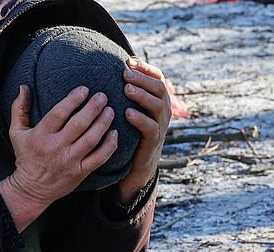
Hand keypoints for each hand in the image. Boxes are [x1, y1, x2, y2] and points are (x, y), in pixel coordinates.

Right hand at [0, 84, 118, 231]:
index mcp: (41, 135)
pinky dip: (109, 145)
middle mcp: (56, 147)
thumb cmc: (25, 158)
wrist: (31, 189)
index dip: (73, 99)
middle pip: (79, 124)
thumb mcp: (16, 133)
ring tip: (110, 111)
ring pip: (91, 139)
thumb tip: (23, 86)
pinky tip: (114, 134)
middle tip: (103, 96)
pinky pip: (99, 158)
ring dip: (103, 123)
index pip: (59, 113)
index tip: (84, 89)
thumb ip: (19, 109)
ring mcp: (70, 161)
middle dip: (93, 107)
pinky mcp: (80, 172)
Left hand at [118, 57, 171, 203]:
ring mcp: (161, 127)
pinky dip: (140, 119)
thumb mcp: (129, 111)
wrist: (136, 167)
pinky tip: (127, 113)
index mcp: (158, 101)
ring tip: (127, 89)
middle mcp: (163, 111)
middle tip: (125, 74)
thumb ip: (125, 94)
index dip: (146, 68)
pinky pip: (151, 128)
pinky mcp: (153, 142)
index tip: (129, 61)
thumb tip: (111, 72)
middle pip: (159, 88)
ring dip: (142, 96)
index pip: (157, 78)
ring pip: (158, 106)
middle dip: (142, 79)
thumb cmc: (129, 135)